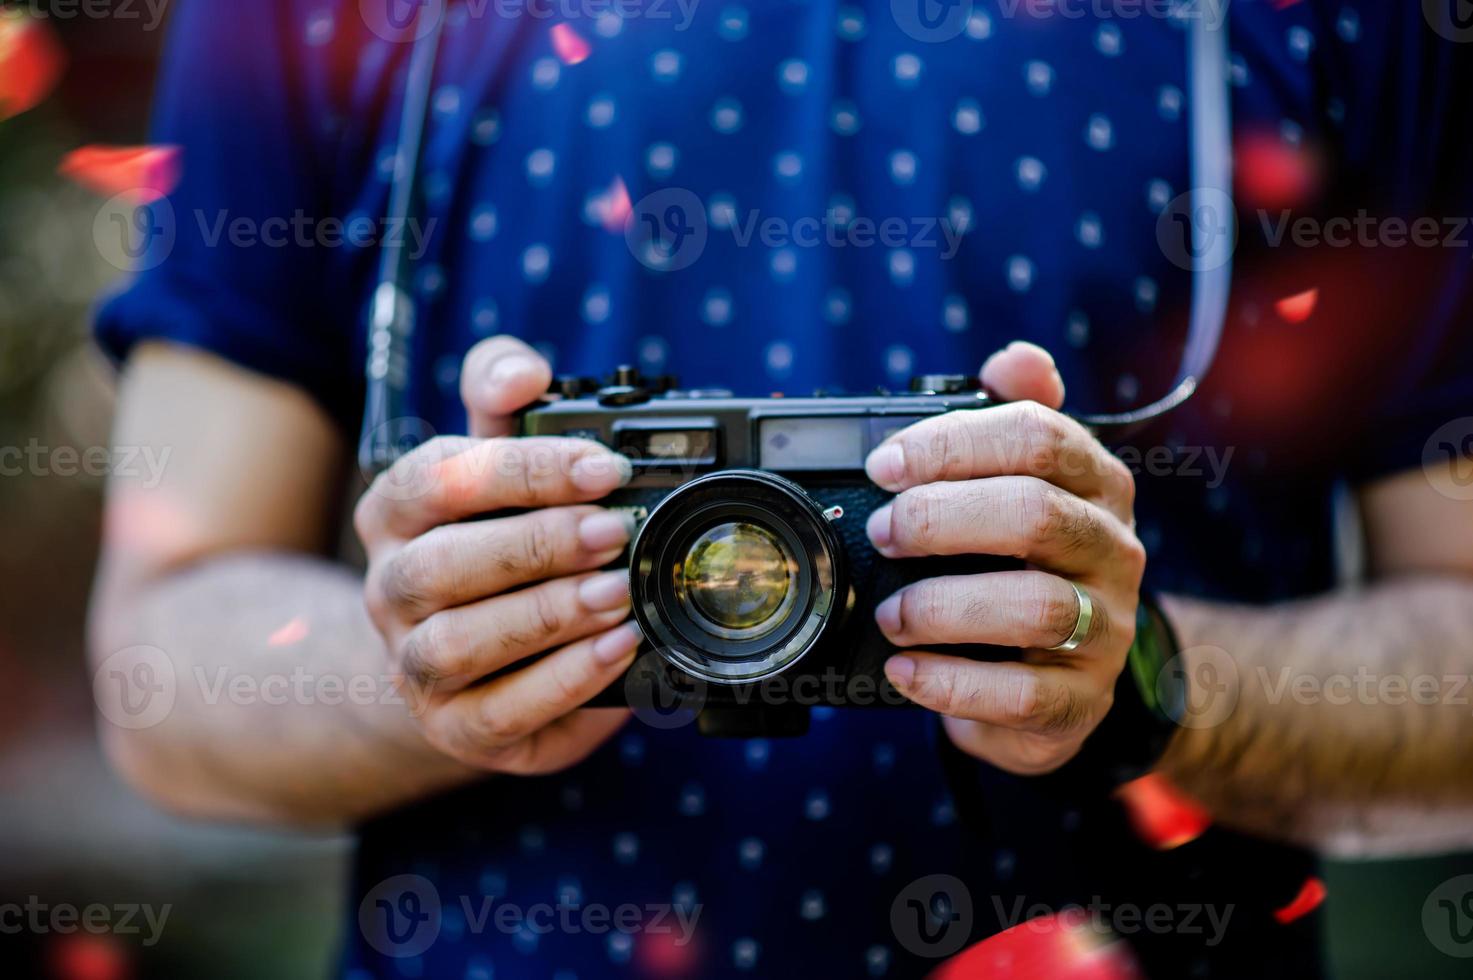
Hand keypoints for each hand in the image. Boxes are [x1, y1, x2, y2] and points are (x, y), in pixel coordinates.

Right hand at [354, 336, 640, 774]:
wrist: (469, 655)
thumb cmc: (492, 539)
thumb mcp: (496, 458)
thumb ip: (502, 396)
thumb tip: (521, 372)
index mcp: (394, 513)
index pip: (436, 479)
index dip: (523, 470)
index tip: (603, 466)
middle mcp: (391, 590)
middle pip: (442, 565)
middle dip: (536, 544)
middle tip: (613, 532)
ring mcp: (414, 666)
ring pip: (458, 644)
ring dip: (546, 615)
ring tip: (617, 594)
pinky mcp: (455, 728)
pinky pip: (498, 714)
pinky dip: (563, 682)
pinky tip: (617, 650)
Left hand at [867, 342, 1144, 773]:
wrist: (1068, 671)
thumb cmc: (1025, 560)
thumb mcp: (1022, 484)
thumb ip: (1012, 417)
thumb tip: (1017, 358)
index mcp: (1094, 481)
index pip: (1038, 436)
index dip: (953, 444)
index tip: (883, 464)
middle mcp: (1112, 548)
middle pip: (1034, 514)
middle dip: (940, 519)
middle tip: (883, 533)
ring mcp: (1106, 628)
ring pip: (1036, 607)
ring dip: (943, 606)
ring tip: (891, 613)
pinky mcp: (1083, 700)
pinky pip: (1024, 694)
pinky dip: (952, 683)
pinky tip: (906, 670)